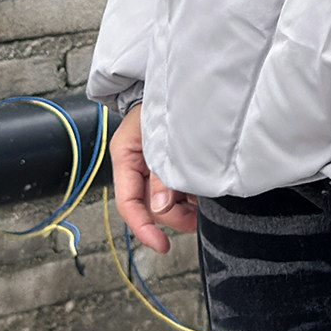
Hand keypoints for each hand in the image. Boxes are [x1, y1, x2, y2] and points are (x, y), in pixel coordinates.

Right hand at [111, 107, 196, 254]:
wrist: (185, 84)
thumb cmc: (162, 102)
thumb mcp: (157, 136)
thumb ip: (160, 173)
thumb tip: (160, 208)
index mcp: (125, 156)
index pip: (128, 202)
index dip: (143, 228)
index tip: (161, 245)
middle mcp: (138, 167)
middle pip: (151, 207)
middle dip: (174, 216)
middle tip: (198, 213)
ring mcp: (156, 169)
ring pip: (168, 204)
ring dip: (186, 207)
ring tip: (204, 196)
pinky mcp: (173, 169)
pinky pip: (181, 193)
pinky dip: (193, 197)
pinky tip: (205, 190)